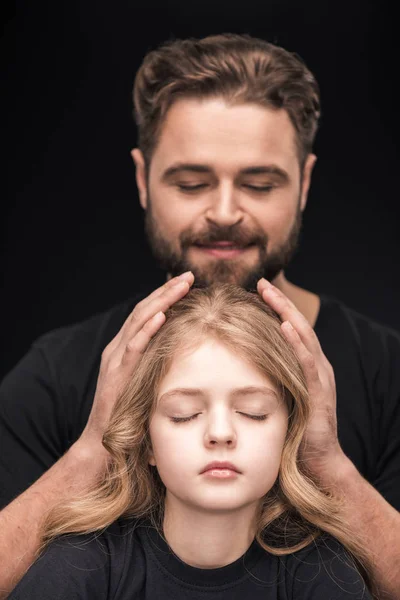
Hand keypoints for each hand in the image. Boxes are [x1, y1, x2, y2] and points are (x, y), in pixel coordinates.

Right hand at [79, 271, 193, 448]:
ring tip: (181, 285)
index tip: (187, 283)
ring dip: (161, 301)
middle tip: (189, 276)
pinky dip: (147, 329)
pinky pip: (133, 347)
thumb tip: (186, 352)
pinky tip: (162, 316)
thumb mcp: (145, 381)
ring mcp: (116, 359)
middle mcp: (118, 348)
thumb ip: (157, 364)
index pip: (146, 313)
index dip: (165, 295)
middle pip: (143, 310)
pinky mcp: (118, 374)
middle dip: (167, 291)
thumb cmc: (129, 413)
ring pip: (139, 322)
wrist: (103, 441)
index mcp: (124, 348)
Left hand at [257, 278, 346, 478]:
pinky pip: (307, 362)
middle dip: (280, 303)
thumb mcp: (278, 398)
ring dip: (286, 313)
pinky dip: (296, 343)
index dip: (276, 309)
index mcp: (306, 366)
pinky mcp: (319, 392)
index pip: (291, 329)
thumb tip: (237, 367)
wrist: (317, 462)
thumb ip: (266, 379)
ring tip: (270, 294)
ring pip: (303, 337)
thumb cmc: (293, 432)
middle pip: (298, 325)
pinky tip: (284, 326)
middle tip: (262, 283)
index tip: (256, 290)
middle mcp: (316, 366)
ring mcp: (320, 377)